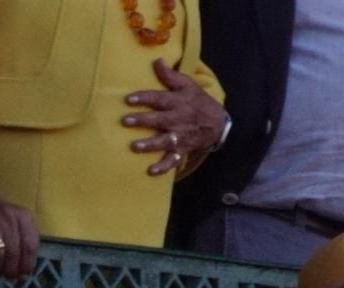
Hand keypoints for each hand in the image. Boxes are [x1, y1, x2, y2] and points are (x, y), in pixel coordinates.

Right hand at [0, 173, 38, 280]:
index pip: (30, 245)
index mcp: (24, 217)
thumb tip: (23, 270)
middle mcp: (10, 217)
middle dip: (12, 269)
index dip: (27, 264)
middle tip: (9, 278)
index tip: (23, 275)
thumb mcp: (15, 221)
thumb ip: (21, 240)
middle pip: (14, 251)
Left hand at [121, 58, 226, 176]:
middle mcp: (178, 119)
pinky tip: (151, 171)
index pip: (159, 98)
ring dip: (150, 144)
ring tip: (135, 146)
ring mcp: (180, 136)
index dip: (145, 98)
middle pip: (159, 120)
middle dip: (143, 121)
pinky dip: (163, 167)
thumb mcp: (188, 85)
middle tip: (126, 121)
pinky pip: (172, 160)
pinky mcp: (181, 149)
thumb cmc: (197, 101)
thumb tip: (157, 60)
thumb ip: (170, 75)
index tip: (129, 99)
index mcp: (178, 102)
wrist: (217, 122)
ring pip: (164, 141)